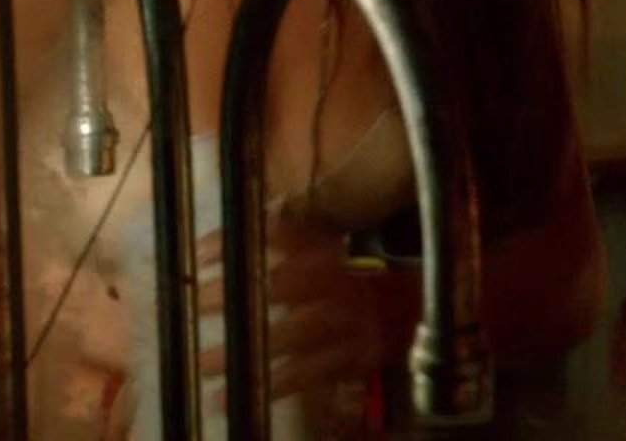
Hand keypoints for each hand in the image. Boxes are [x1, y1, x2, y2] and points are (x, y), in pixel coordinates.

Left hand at [195, 212, 420, 401]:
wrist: (425, 312)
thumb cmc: (367, 279)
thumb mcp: (334, 250)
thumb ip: (295, 239)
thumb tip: (241, 227)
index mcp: (333, 251)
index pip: (284, 235)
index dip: (242, 241)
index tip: (201, 252)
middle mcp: (342, 283)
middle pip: (285, 284)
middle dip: (239, 293)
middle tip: (200, 302)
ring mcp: (349, 325)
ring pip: (293, 336)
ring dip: (247, 349)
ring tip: (203, 363)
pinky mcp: (353, 359)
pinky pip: (308, 374)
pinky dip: (268, 386)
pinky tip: (227, 397)